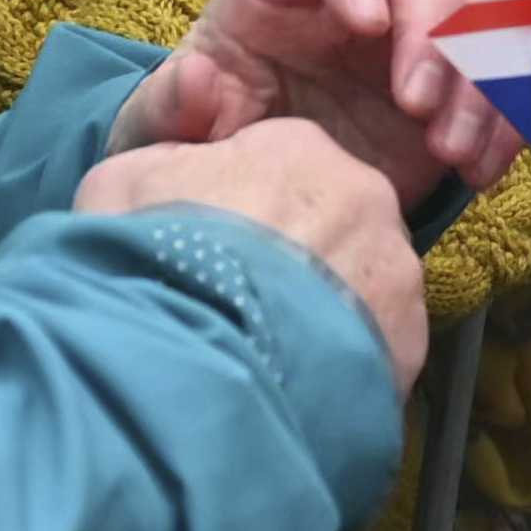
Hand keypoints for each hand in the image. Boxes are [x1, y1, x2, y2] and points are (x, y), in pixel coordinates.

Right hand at [80, 117, 430, 388]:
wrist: (200, 353)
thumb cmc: (160, 257)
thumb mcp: (121, 184)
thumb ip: (157, 164)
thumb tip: (170, 173)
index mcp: (295, 147)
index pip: (279, 166)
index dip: (243, 210)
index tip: (217, 252)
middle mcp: (362, 193)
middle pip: (331, 220)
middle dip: (295, 258)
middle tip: (245, 304)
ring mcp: (393, 267)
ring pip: (361, 282)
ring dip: (325, 311)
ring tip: (272, 352)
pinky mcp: (409, 338)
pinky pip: (377, 345)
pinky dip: (344, 362)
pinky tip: (298, 384)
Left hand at [108, 0, 514, 203]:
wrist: (258, 205)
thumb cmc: (206, 145)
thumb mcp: (162, 138)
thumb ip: (168, 112)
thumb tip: (196, 81)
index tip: (365, 25)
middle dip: (433, 20)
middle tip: (414, 103)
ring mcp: (416, 36)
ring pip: (481, 7)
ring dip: (481, 73)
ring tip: (449, 149)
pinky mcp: (458, 87)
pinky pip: (512, 73)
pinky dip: (508, 117)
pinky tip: (475, 171)